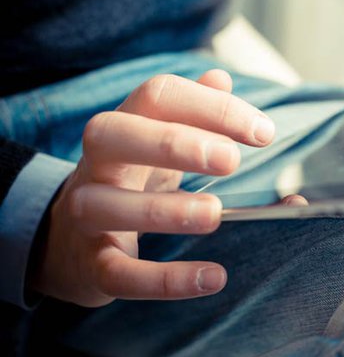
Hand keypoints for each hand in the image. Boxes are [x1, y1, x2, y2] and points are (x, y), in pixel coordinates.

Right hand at [30, 69, 275, 306]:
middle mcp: (99, 163)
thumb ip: (193, 111)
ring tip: (215, 214)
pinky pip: (120, 274)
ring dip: (165, 210)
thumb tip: (220, 76)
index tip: (263, 133)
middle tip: (231, 160)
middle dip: (174, 143)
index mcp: (126, 125)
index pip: (159, 95)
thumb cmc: (131, 180)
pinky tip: (213, 277)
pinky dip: (164, 280)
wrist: (67, 243)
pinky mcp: (93, 266)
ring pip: (107, 205)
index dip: (212, 106)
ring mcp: (87, 214)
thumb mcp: (158, 142)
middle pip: (116, 134)